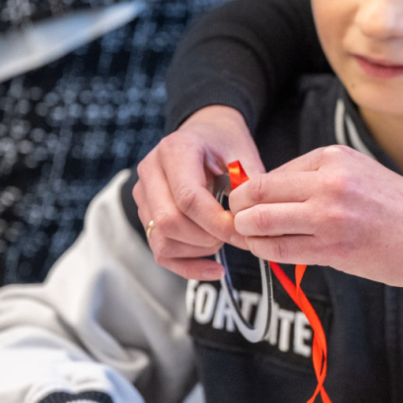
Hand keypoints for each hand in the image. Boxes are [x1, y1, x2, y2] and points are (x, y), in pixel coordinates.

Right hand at [133, 105, 265, 279]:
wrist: (204, 134)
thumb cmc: (225, 142)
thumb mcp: (243, 153)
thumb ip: (251, 184)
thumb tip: (258, 221)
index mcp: (175, 150)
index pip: (188, 198)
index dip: (216, 223)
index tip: (242, 232)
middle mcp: (151, 171)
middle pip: (169, 221)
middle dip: (207, 239)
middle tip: (235, 237)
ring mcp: (144, 194)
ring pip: (161, 240)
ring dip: (198, 251)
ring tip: (224, 241)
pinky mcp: (145, 214)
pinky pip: (159, 251)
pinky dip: (187, 266)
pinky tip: (214, 269)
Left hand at [229, 145, 402, 301]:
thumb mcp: (361, 177)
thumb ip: (319, 182)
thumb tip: (273, 198)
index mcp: (335, 157)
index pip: (273, 173)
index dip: (254, 194)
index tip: (250, 208)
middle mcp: (329, 180)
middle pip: (257, 192)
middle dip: (239, 210)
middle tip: (236, 224)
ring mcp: (330, 213)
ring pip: (259, 220)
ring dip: (246, 233)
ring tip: (248, 240)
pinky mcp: (333, 246)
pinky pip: (279, 248)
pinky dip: (264, 252)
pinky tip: (265, 252)